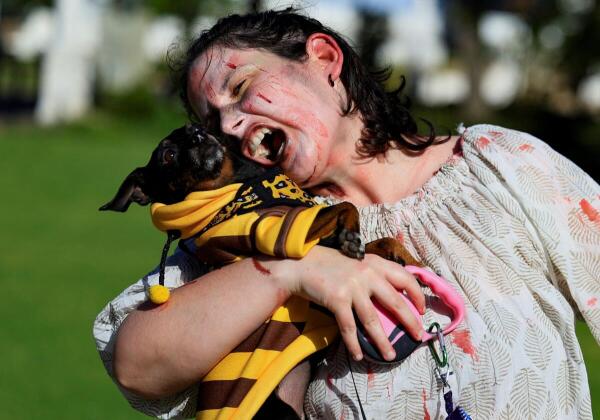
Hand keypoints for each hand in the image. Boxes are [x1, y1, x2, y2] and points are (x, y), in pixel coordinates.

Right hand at [274, 246, 424, 361]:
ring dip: (383, 342)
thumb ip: (374, 272)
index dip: (416, 294)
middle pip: (396, 302)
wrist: (301, 264)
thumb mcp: (357, 261)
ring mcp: (352, 287)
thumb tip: (394, 293)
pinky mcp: (337, 300)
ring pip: (373, 321)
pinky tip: (359, 355)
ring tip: (390, 356)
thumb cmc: (330, 264)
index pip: (405, 277)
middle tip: (417, 336)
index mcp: (375, 262)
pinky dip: (354, 344)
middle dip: (410, 322)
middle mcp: (367, 273)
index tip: (421, 309)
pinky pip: (349, 328)